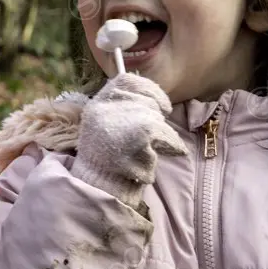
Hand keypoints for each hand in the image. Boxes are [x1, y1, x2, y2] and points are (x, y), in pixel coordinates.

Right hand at [70, 74, 187, 205]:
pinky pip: (168, 140)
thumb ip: (122, 108)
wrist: (97, 189)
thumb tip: (154, 99)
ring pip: (160, 122)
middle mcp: (108, 109)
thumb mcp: (104, 126)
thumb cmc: (104, 159)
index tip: (161, 106)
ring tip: (145, 155)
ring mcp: (125, 122)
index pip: (127, 79)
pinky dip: (169, 150)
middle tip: (146, 140)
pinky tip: (152, 162)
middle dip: (156, 121)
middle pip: (148, 103)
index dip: (149, 90)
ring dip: (162, 140)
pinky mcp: (141, 138)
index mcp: (98, 104)